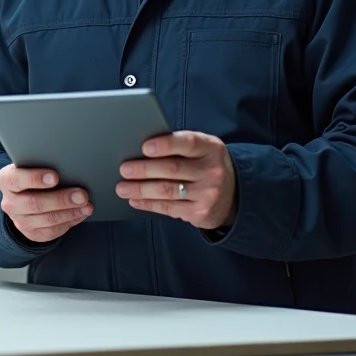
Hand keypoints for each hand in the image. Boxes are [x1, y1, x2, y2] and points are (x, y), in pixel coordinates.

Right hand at [0, 164, 92, 242]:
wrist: (21, 199)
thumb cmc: (31, 177)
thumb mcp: (29, 167)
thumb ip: (42, 165)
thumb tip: (68, 165)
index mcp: (6, 181)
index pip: (16, 179)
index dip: (35, 178)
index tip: (55, 176)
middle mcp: (10, 203)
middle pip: (34, 203)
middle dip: (61, 199)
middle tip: (81, 195)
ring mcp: (20, 221)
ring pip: (46, 220)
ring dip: (70, 212)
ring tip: (86, 206)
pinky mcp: (32, 233)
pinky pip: (52, 231)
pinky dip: (69, 222)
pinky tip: (81, 214)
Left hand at [116, 131, 237, 229]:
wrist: (234, 194)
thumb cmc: (207, 165)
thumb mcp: (203, 150)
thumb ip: (180, 146)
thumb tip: (142, 149)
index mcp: (211, 148)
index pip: (188, 143)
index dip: (166, 144)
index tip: (145, 147)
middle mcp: (212, 171)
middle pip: (172, 169)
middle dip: (144, 169)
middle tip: (124, 169)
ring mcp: (208, 194)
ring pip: (167, 190)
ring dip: (141, 189)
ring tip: (122, 187)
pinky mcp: (200, 213)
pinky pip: (169, 208)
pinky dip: (148, 204)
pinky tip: (135, 200)